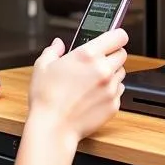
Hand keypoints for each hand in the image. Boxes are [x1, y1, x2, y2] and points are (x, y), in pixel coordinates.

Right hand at [28, 29, 128, 146]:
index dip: (116, 36)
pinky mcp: (114, 104)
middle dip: (112, 55)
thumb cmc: (46, 99)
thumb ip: (53, 51)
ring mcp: (111, 88)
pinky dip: (110, 91)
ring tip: (93, 81)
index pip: (119, 36)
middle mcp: (103, 69)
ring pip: (121, 73)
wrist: (53, 128)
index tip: (112, 38)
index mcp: (88, 55)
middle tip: (98, 62)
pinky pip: (119, 91)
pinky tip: (94, 95)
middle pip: (122, 54)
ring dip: (112, 73)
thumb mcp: (42, 67)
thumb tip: (58, 44)